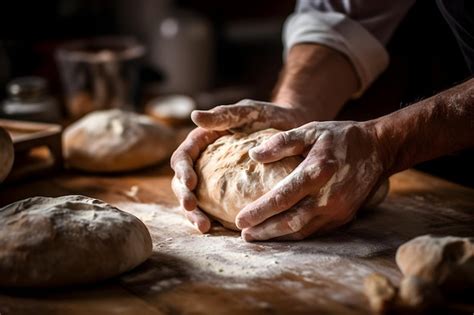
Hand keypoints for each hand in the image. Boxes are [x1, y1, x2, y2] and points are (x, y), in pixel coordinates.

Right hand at [171, 99, 307, 232]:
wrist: (292, 129)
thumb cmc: (268, 116)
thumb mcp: (246, 112)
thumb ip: (222, 115)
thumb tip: (194, 116)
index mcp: (202, 142)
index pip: (183, 157)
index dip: (183, 171)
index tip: (190, 183)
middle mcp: (204, 162)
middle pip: (183, 183)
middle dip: (184, 197)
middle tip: (192, 209)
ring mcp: (215, 179)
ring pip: (196, 199)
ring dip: (195, 214)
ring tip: (205, 227)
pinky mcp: (229, 193)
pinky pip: (216, 208)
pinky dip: (214, 219)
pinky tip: (219, 229)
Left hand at [235, 120, 385, 240]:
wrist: (378, 149)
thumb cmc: (340, 137)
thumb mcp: (311, 130)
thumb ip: (282, 142)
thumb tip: (254, 155)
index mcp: (317, 171)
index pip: (282, 197)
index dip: (260, 211)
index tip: (240, 219)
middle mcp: (328, 196)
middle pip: (290, 221)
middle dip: (264, 230)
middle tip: (244, 234)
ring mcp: (338, 210)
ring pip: (302, 231)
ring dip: (278, 236)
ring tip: (256, 237)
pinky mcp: (344, 216)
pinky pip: (316, 231)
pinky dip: (296, 235)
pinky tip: (281, 234)